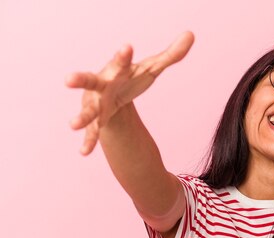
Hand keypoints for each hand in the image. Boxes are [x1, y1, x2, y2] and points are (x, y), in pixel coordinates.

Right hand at [66, 31, 194, 154]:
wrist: (113, 97)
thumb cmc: (130, 78)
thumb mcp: (151, 68)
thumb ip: (170, 55)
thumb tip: (191, 35)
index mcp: (115, 71)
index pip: (120, 62)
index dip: (123, 56)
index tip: (128, 47)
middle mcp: (100, 86)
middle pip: (89, 81)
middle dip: (79, 80)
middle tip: (68, 79)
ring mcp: (95, 104)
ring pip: (87, 111)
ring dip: (81, 118)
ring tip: (72, 125)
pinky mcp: (96, 122)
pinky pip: (92, 134)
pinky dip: (88, 142)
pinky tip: (83, 152)